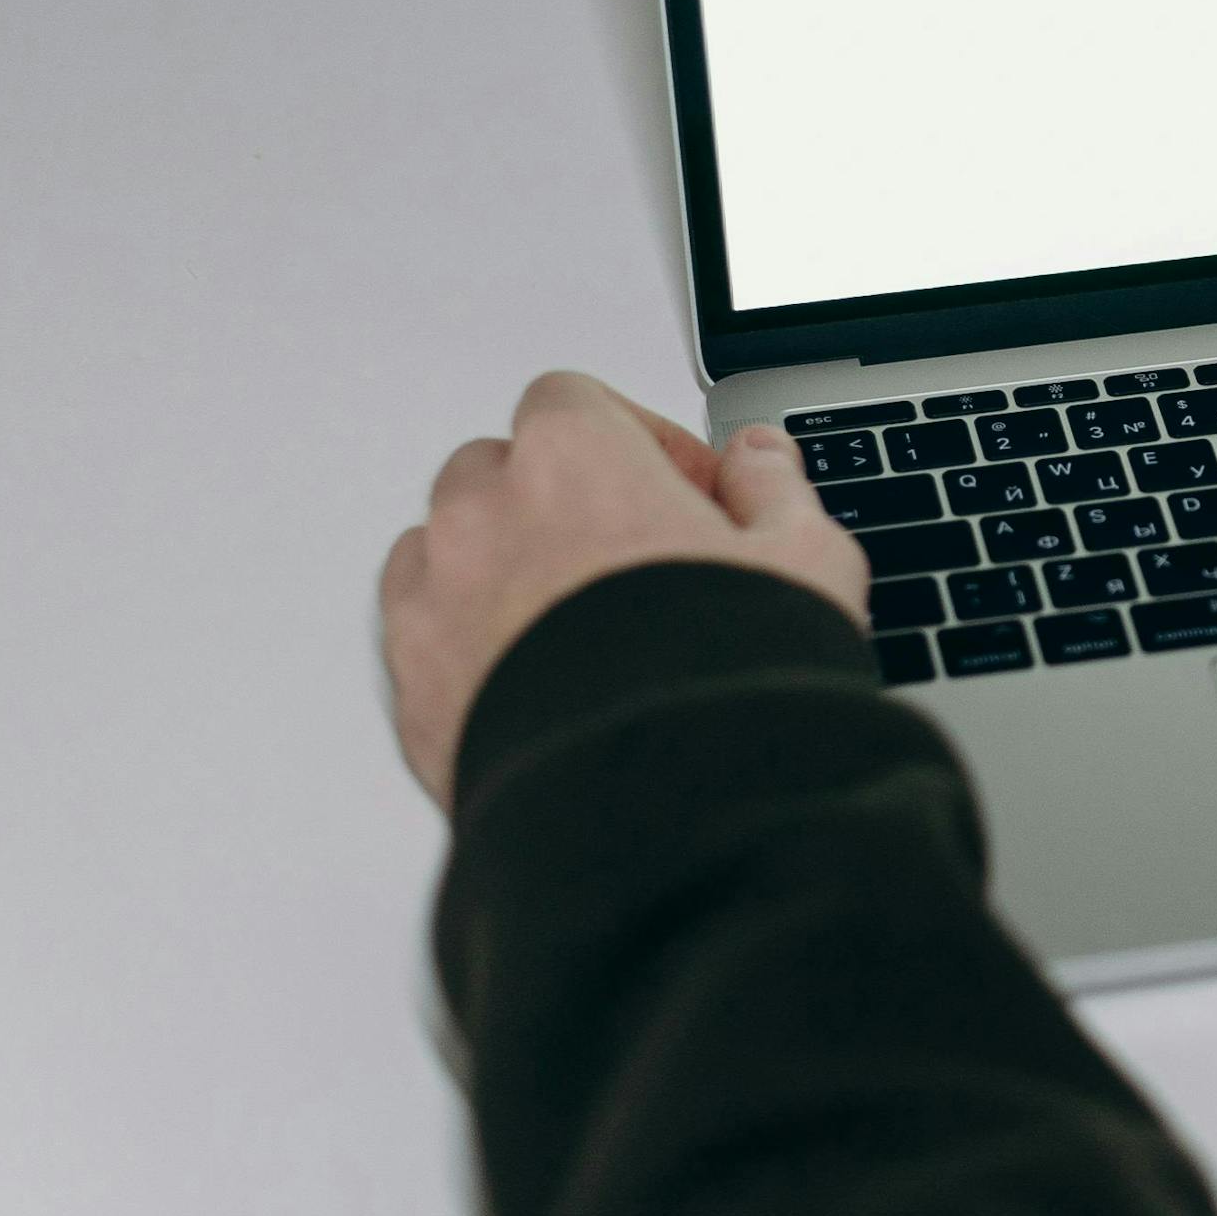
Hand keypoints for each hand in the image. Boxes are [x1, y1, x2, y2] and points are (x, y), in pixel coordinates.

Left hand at [380, 372, 866, 811]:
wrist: (659, 814)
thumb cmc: (725, 678)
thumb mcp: (805, 560)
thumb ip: (775, 489)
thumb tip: (758, 459)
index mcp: (572, 458)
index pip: (574, 400)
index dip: (637, 439)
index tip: (685, 493)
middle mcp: (484, 517)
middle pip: (500, 470)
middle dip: (558, 500)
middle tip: (634, 560)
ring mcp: (433, 605)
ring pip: (445, 552)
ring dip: (499, 568)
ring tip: (581, 630)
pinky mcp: (411, 694)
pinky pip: (422, 640)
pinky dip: (466, 647)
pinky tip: (539, 687)